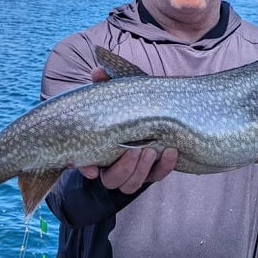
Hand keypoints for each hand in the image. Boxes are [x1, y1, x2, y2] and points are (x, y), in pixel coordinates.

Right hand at [78, 67, 178, 192]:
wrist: (151, 119)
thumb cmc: (125, 108)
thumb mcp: (115, 96)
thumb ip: (105, 85)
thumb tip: (98, 72)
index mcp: (98, 152)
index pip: (86, 166)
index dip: (87, 170)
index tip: (93, 170)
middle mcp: (113, 167)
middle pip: (113, 180)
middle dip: (124, 168)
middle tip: (135, 149)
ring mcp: (134, 172)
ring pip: (132, 184)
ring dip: (142, 170)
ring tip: (151, 149)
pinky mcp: (152, 172)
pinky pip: (158, 176)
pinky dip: (165, 166)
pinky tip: (171, 151)